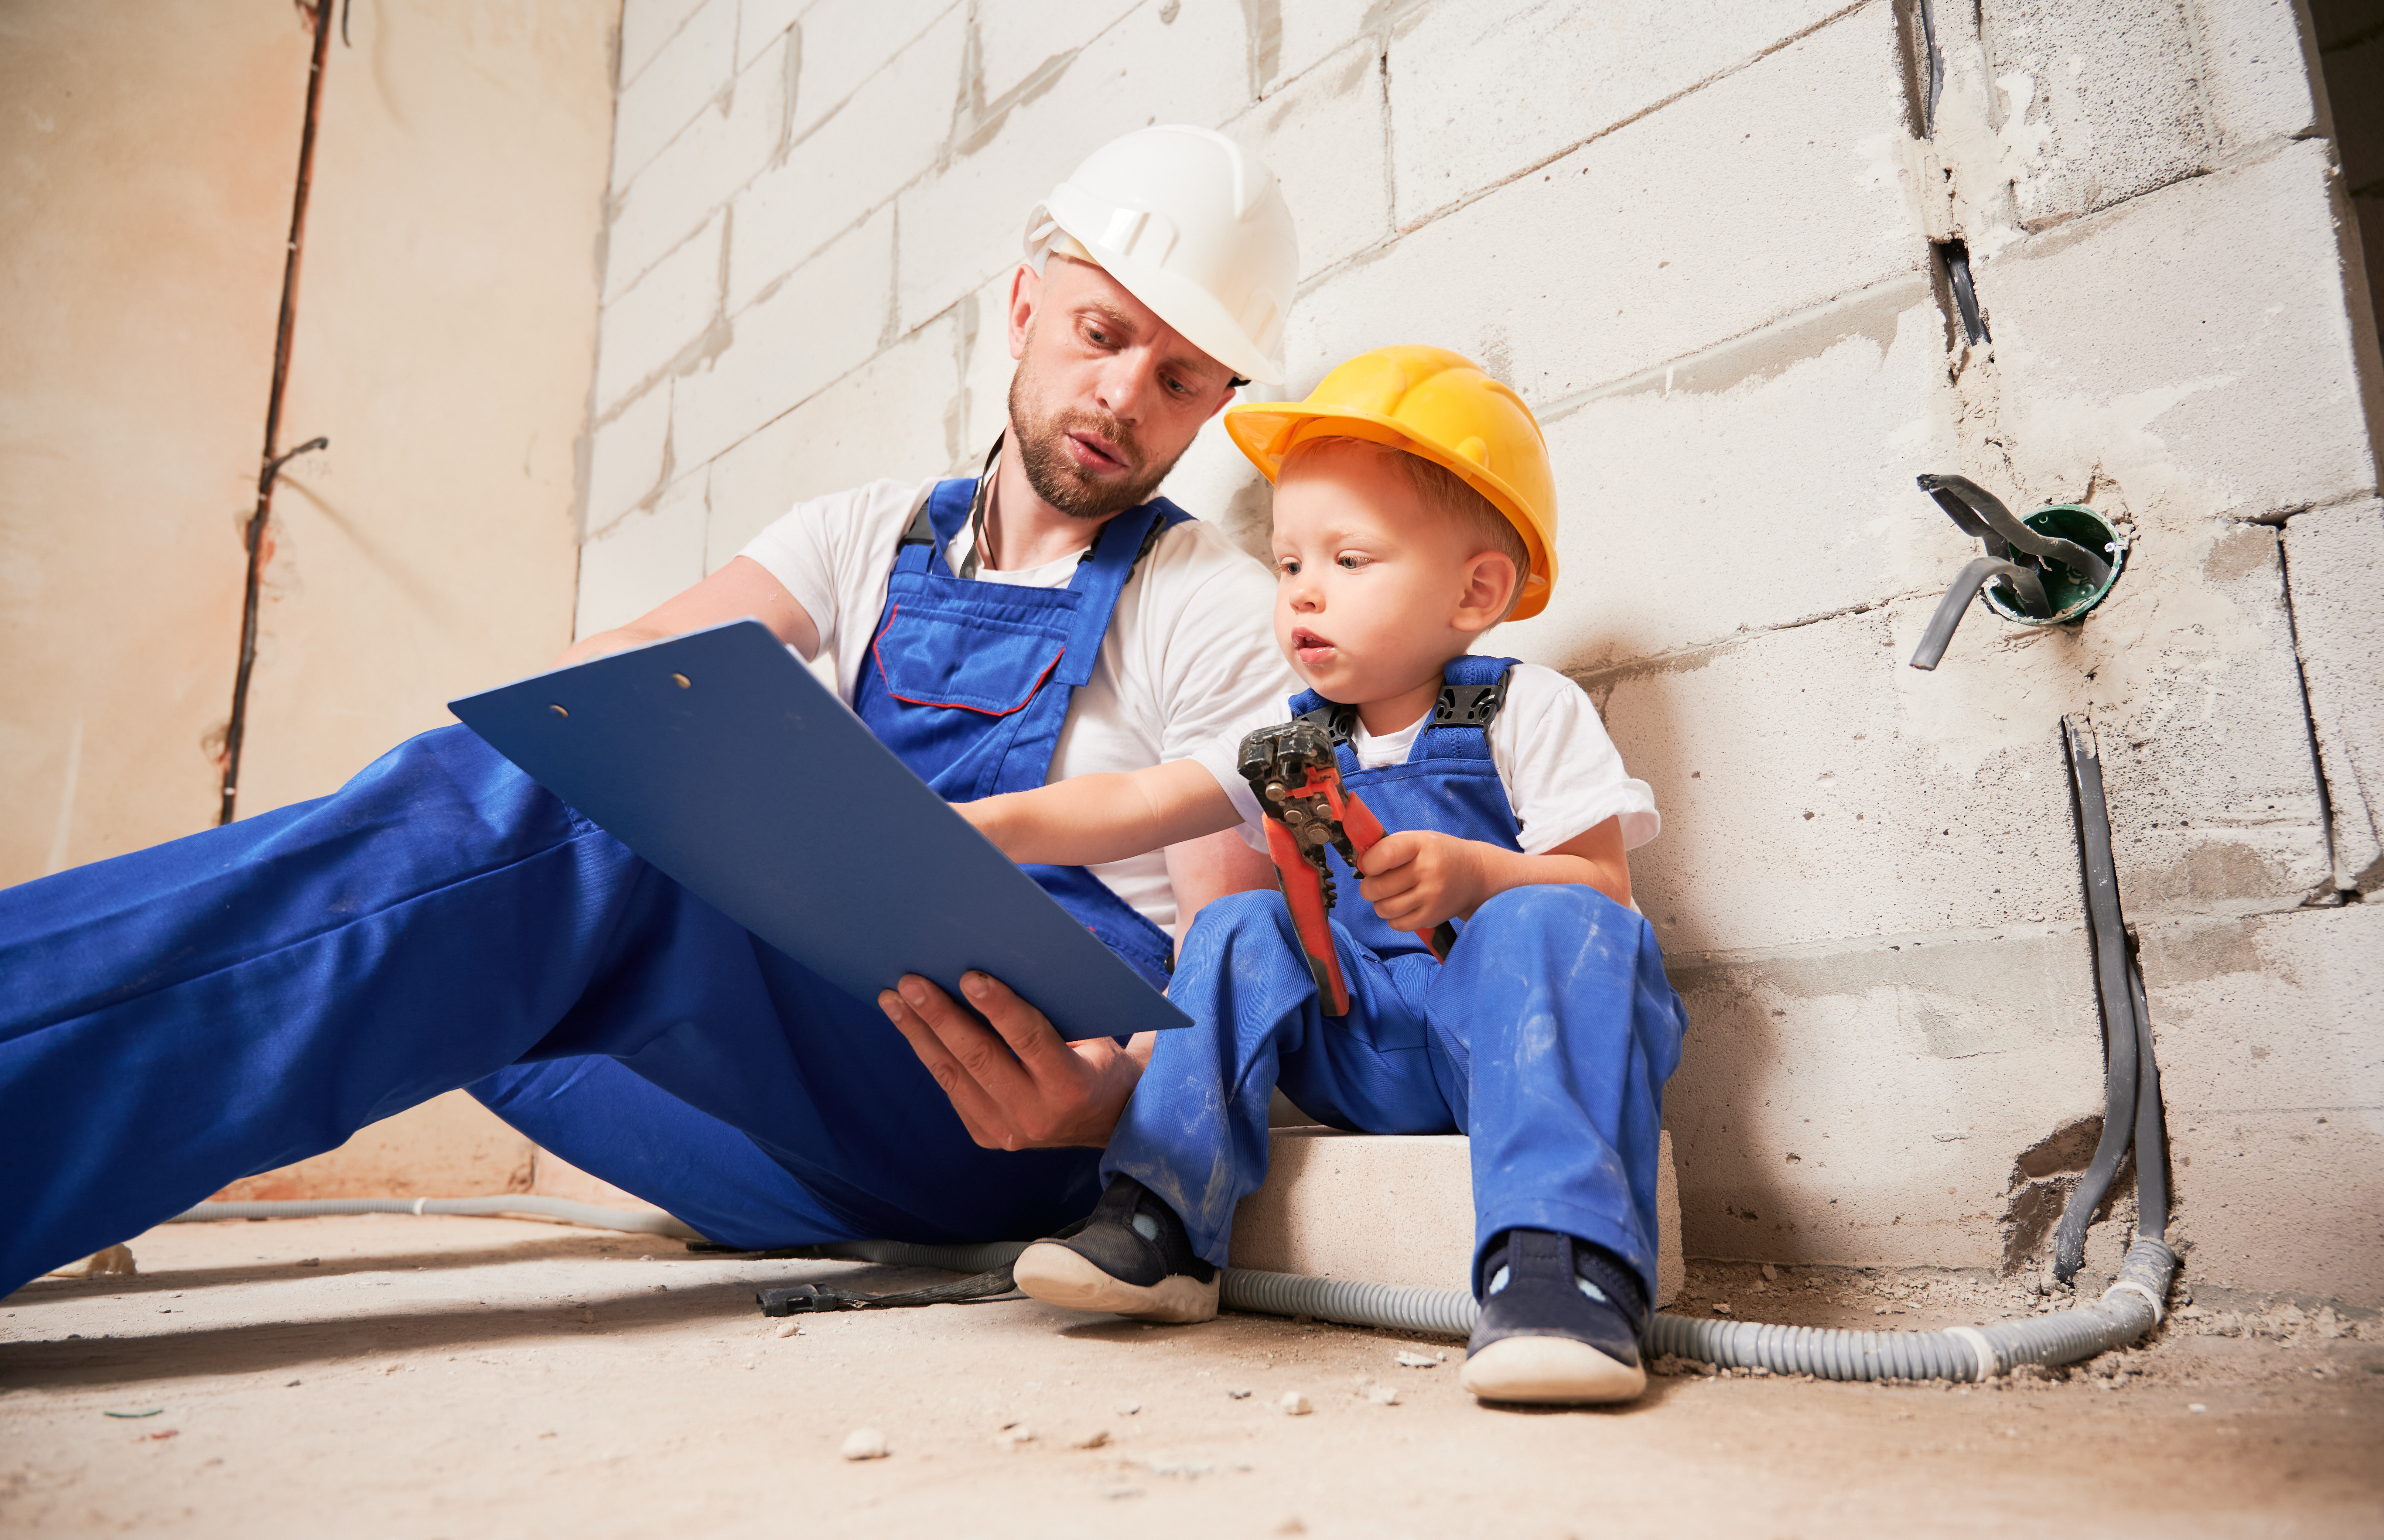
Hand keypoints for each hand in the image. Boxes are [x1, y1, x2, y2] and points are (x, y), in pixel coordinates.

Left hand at [877, 971, 1150, 1149]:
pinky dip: (929, 1054)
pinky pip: (951, 1089)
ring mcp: (1007, 1131)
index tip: (970, 976)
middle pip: (979, 1058)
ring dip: (919, 1033)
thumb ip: (1059, 1000)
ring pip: (953, 1076)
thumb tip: (1022, 946)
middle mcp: (1037, 1114)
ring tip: (893, 999)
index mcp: (1071, 1085)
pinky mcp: (986, 1136)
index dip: (999, 1007)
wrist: (1108, 1121)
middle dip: (940, 1016)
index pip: (1029, 1040)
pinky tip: (911, 1025)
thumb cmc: (1096, 1059)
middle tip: (911, 982)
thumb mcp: (1093, 1031)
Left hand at [1356, 830, 1489, 931]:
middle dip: (1369, 886)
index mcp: (1421, 845)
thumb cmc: (1438, 854)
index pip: (1382, 856)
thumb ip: (1389, 847)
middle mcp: (1428, 871)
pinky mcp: (1432, 917)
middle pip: (1377, 887)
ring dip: (1379, 903)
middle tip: (1376, 883)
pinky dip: (1393, 917)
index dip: (1368, 863)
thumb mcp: (1417, 840)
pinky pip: (1397, 924)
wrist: (1475, 875)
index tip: (1370, 864)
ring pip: (1384, 909)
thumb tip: (1359, 864)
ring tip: (1389, 895)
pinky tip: (1402, 906)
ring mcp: (1431, 897)